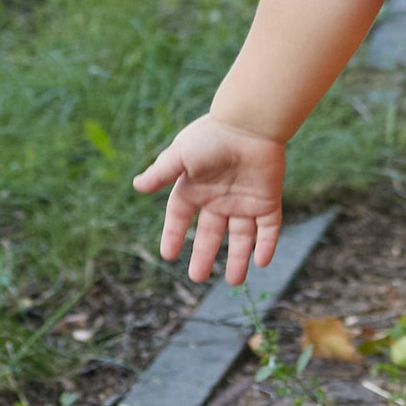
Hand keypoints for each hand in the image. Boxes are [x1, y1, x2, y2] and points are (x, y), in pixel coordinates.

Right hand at [134, 102, 288, 286]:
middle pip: (211, 234)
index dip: (174, 235)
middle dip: (205, 256)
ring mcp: (244, 200)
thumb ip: (161, 172)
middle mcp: (219, 198)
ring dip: (239, 259)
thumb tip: (137, 186)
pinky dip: (266, 245)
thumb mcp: (180, 155)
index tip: (168, 255)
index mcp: (195, 188)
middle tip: (198, 277)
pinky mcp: (267, 199)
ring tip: (236, 281)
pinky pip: (268, 227)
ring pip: (241, 236)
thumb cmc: (212, 136)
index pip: (180, 218)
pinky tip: (261, 262)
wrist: (250, 124)